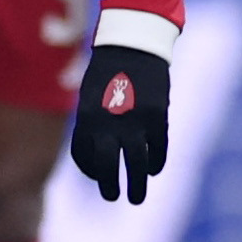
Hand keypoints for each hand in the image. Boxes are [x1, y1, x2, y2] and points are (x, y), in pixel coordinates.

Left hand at [69, 44, 169, 204]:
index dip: (90, 171)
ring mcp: (134, 120)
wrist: (132, 44)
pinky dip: (155, 163)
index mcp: (86, 118)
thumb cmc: (107, 72)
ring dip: (137, 185)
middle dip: (109, 187)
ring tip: (136, 198)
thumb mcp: (89, 96)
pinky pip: (157, 149)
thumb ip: (91, 125)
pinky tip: (154, 169)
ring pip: (136, 164)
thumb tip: (99, 157)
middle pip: (107, 166)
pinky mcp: (157, 116)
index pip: (84, 157)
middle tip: (113, 197)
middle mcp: (108, 122)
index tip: (98, 176)